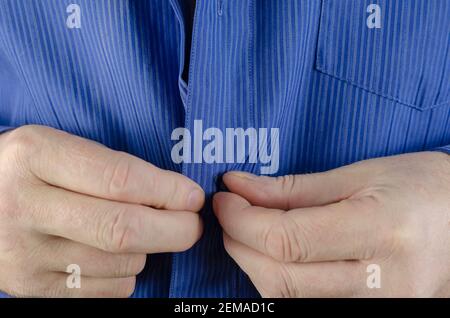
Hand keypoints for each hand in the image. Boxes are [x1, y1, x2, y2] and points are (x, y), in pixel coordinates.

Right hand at [0, 125, 203, 296]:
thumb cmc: (31, 170)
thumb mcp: (58, 148)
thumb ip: (111, 167)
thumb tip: (177, 198)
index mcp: (35, 155)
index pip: (119, 179)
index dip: (168, 191)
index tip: (192, 197)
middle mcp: (24, 205)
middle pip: (122, 229)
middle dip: (175, 230)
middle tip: (192, 225)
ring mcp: (24, 253)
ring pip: (120, 263)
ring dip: (148, 250)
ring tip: (140, 233)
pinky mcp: (30, 287)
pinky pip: (106, 290)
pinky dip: (127, 274)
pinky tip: (115, 256)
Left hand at [214, 152, 449, 296]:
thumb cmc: (421, 187)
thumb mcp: (361, 175)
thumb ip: (294, 188)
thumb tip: (238, 186)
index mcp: (383, 231)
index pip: (288, 239)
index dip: (243, 220)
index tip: (224, 199)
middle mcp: (385, 283)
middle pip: (281, 277)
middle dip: (240, 243)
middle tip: (231, 213)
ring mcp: (381, 308)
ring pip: (288, 298)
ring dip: (255, 263)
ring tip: (250, 231)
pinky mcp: (372, 315)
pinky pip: (306, 306)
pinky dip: (279, 281)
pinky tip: (276, 256)